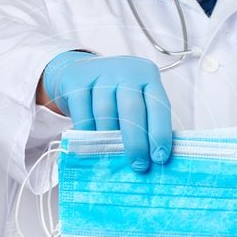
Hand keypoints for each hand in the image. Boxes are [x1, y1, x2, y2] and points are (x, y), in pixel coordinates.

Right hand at [42, 51, 171, 171]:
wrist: (77, 72)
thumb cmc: (113, 95)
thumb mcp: (134, 100)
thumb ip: (144, 122)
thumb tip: (150, 159)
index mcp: (147, 75)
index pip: (159, 105)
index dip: (160, 133)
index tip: (160, 157)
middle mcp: (125, 70)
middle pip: (132, 109)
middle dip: (136, 142)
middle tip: (138, 166)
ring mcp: (99, 72)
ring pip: (105, 111)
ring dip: (108, 139)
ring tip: (111, 156)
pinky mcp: (75, 81)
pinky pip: (83, 113)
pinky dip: (87, 132)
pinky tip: (90, 143)